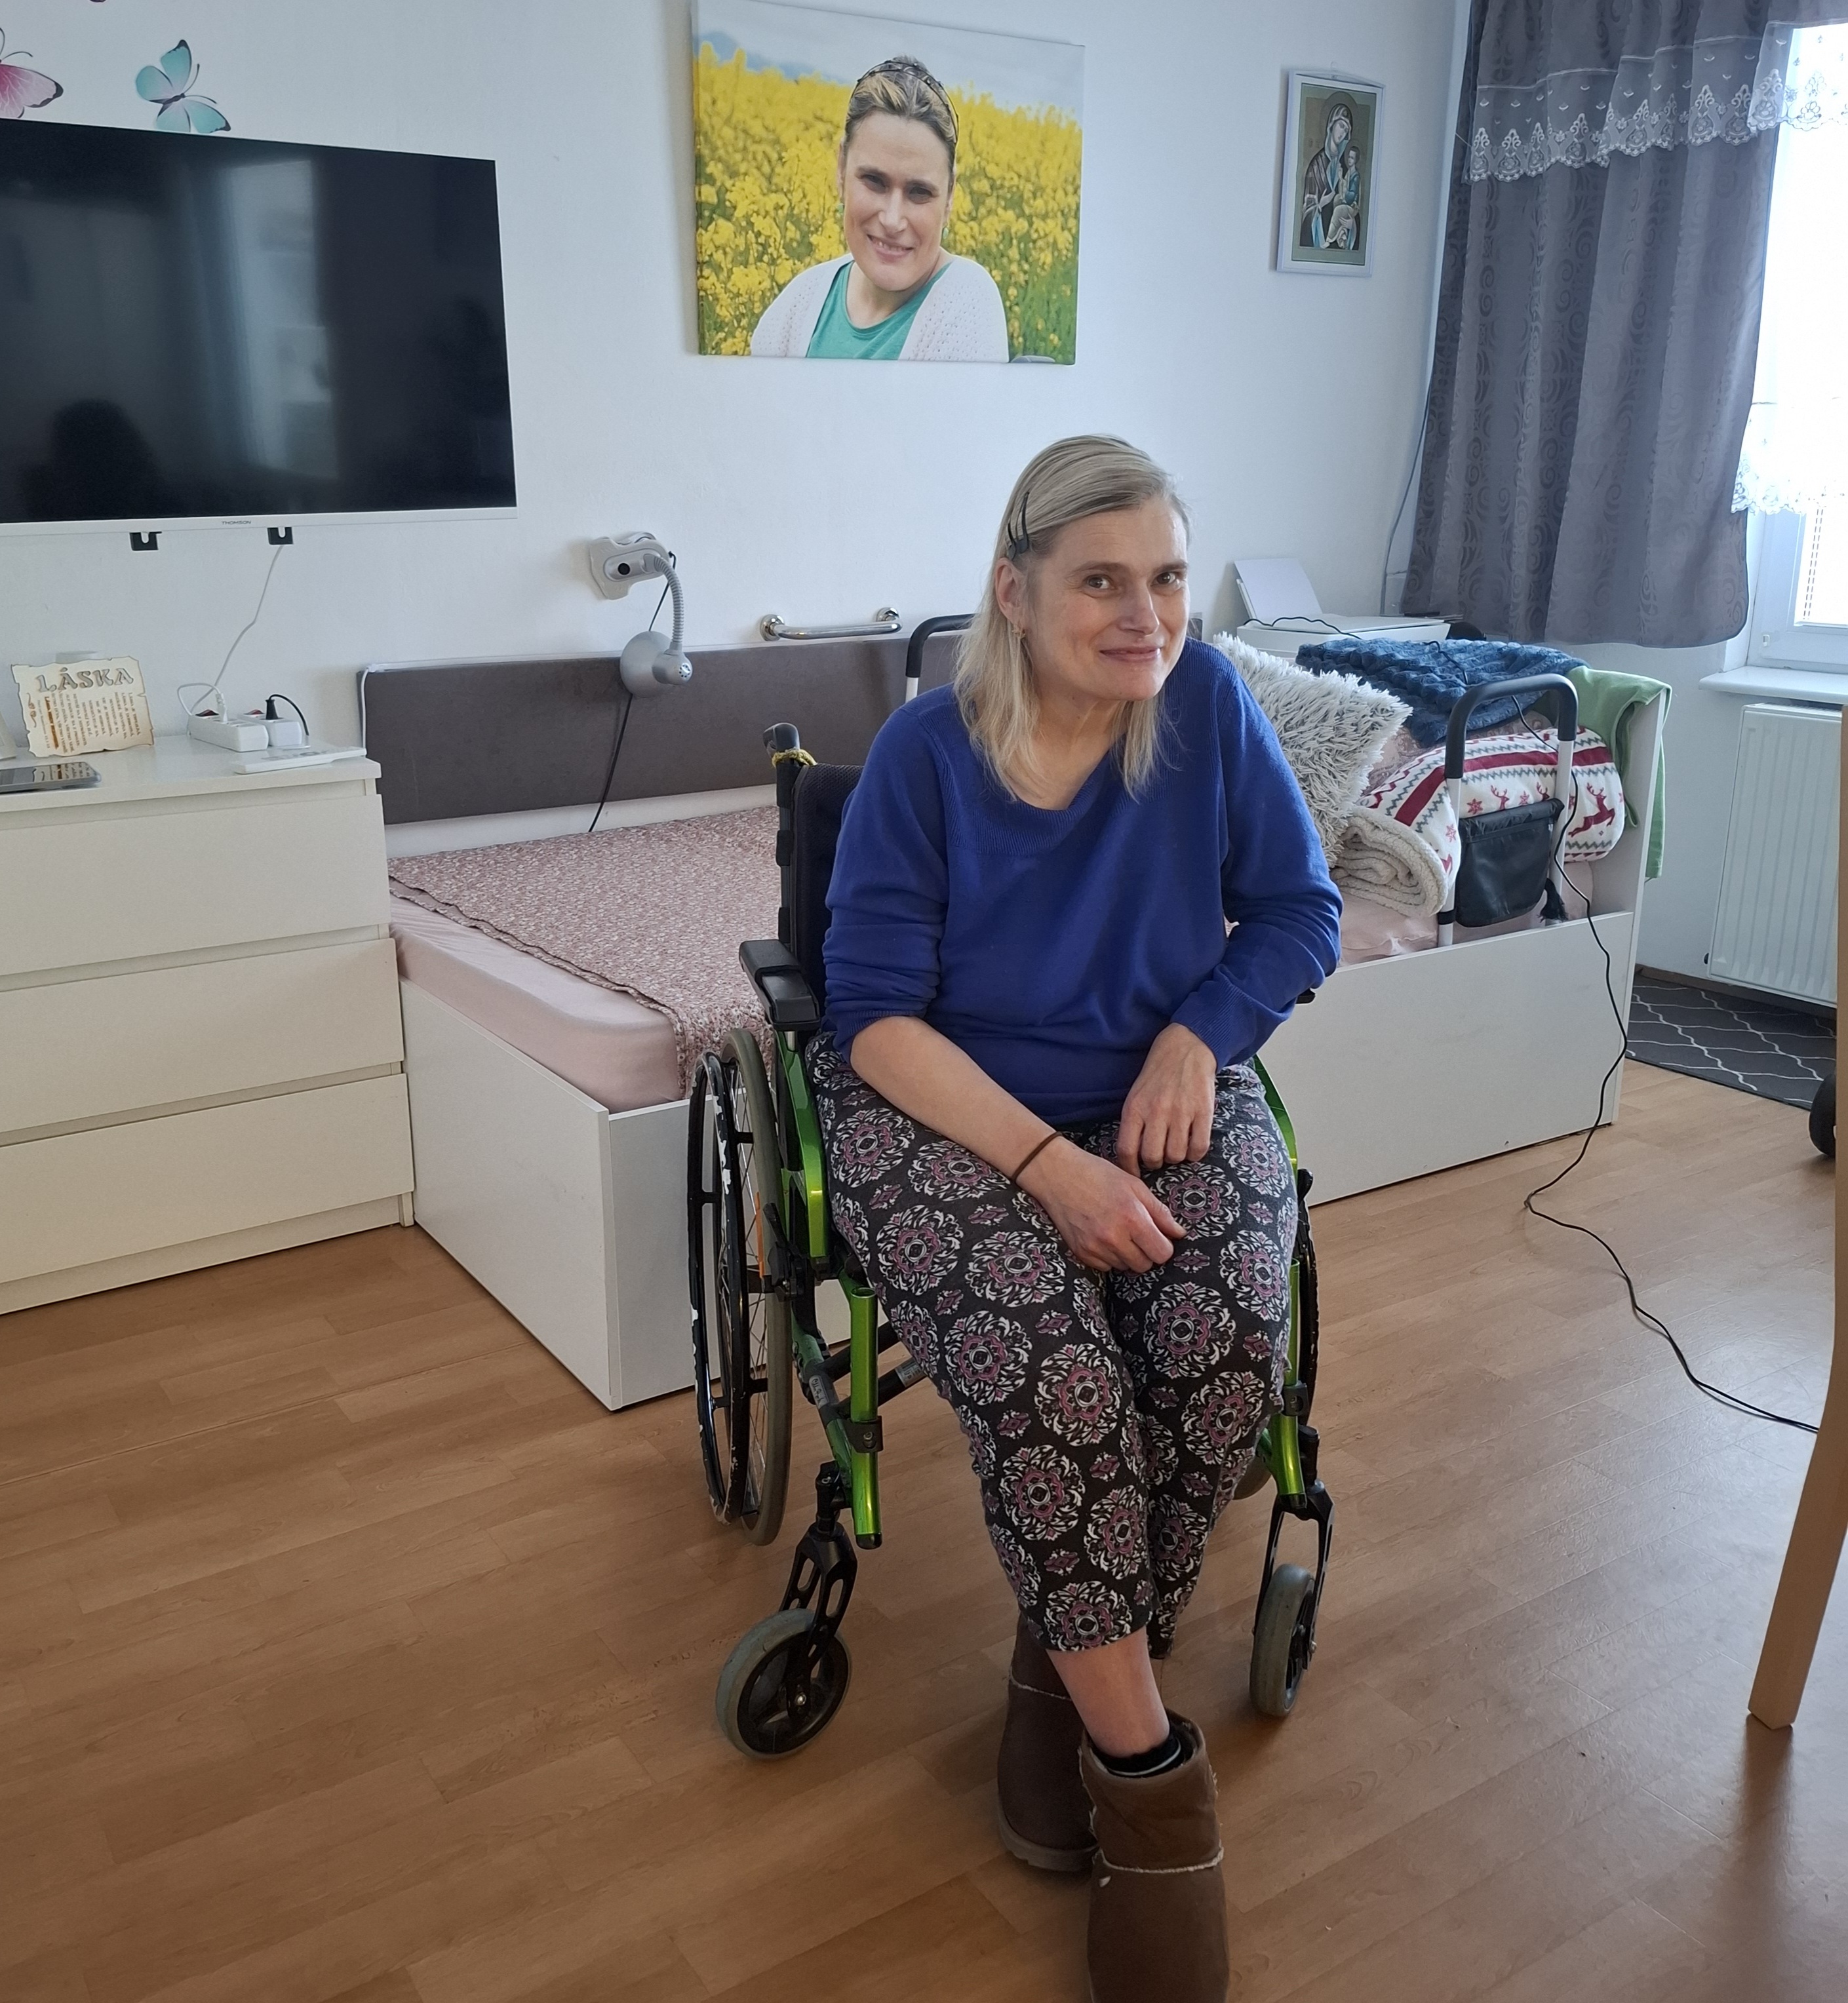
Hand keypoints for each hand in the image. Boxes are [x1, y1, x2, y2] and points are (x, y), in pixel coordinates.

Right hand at [1017, 1139, 1184, 1272]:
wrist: (1058, 1175)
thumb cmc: (1099, 1175)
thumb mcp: (1135, 1186)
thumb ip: (1160, 1212)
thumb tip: (1179, 1234)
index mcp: (1132, 1218)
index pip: (1162, 1253)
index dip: (1163, 1245)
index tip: (1157, 1236)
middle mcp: (1114, 1237)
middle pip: (1145, 1265)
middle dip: (1146, 1252)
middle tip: (1138, 1234)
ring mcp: (1095, 1247)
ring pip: (1125, 1267)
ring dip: (1127, 1255)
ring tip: (1119, 1232)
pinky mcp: (1081, 1253)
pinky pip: (1106, 1267)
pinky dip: (1109, 1256)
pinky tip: (1103, 1236)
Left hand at [1116, 1023, 1217, 1173]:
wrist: (1186, 1047)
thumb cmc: (1158, 1074)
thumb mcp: (1136, 1094)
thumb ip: (1134, 1122)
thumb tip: (1132, 1156)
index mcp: (1135, 1108)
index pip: (1126, 1150)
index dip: (1130, 1168)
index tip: (1135, 1172)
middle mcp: (1156, 1111)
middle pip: (1152, 1157)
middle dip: (1155, 1163)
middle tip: (1159, 1155)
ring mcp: (1181, 1112)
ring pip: (1176, 1155)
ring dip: (1176, 1157)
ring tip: (1176, 1145)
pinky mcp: (1203, 1111)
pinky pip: (1199, 1148)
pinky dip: (1195, 1153)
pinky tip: (1192, 1144)